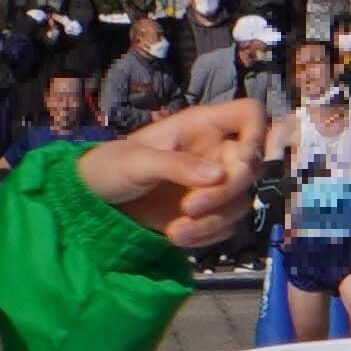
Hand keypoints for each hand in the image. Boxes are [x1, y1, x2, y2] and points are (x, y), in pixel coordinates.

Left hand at [80, 98, 264, 246]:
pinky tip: (176, 236)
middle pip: (252, 166)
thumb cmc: (110, 167)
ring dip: (213, 221)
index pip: (250, 114)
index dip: (258, 131)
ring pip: (242, 201)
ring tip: (174, 232)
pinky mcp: (208, 213)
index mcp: (201, 127)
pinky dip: (206, 236)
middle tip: (190, 207)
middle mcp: (215, 153)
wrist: (93, 203)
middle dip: (226, 191)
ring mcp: (214, 184)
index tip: (243, 158)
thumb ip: (176, 165)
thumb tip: (218, 174)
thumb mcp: (137, 162)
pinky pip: (227, 226)